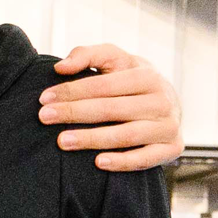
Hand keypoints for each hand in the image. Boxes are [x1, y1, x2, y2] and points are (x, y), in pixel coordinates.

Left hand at [42, 44, 182, 170]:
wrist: (168, 103)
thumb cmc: (130, 81)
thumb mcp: (114, 60)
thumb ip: (87, 55)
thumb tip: (60, 67)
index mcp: (147, 77)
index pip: (103, 84)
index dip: (72, 91)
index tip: (44, 99)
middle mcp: (162, 101)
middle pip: (111, 109)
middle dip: (74, 112)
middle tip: (44, 117)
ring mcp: (169, 126)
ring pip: (126, 135)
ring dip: (92, 139)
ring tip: (63, 141)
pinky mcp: (172, 148)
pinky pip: (145, 158)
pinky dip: (123, 162)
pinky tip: (98, 162)